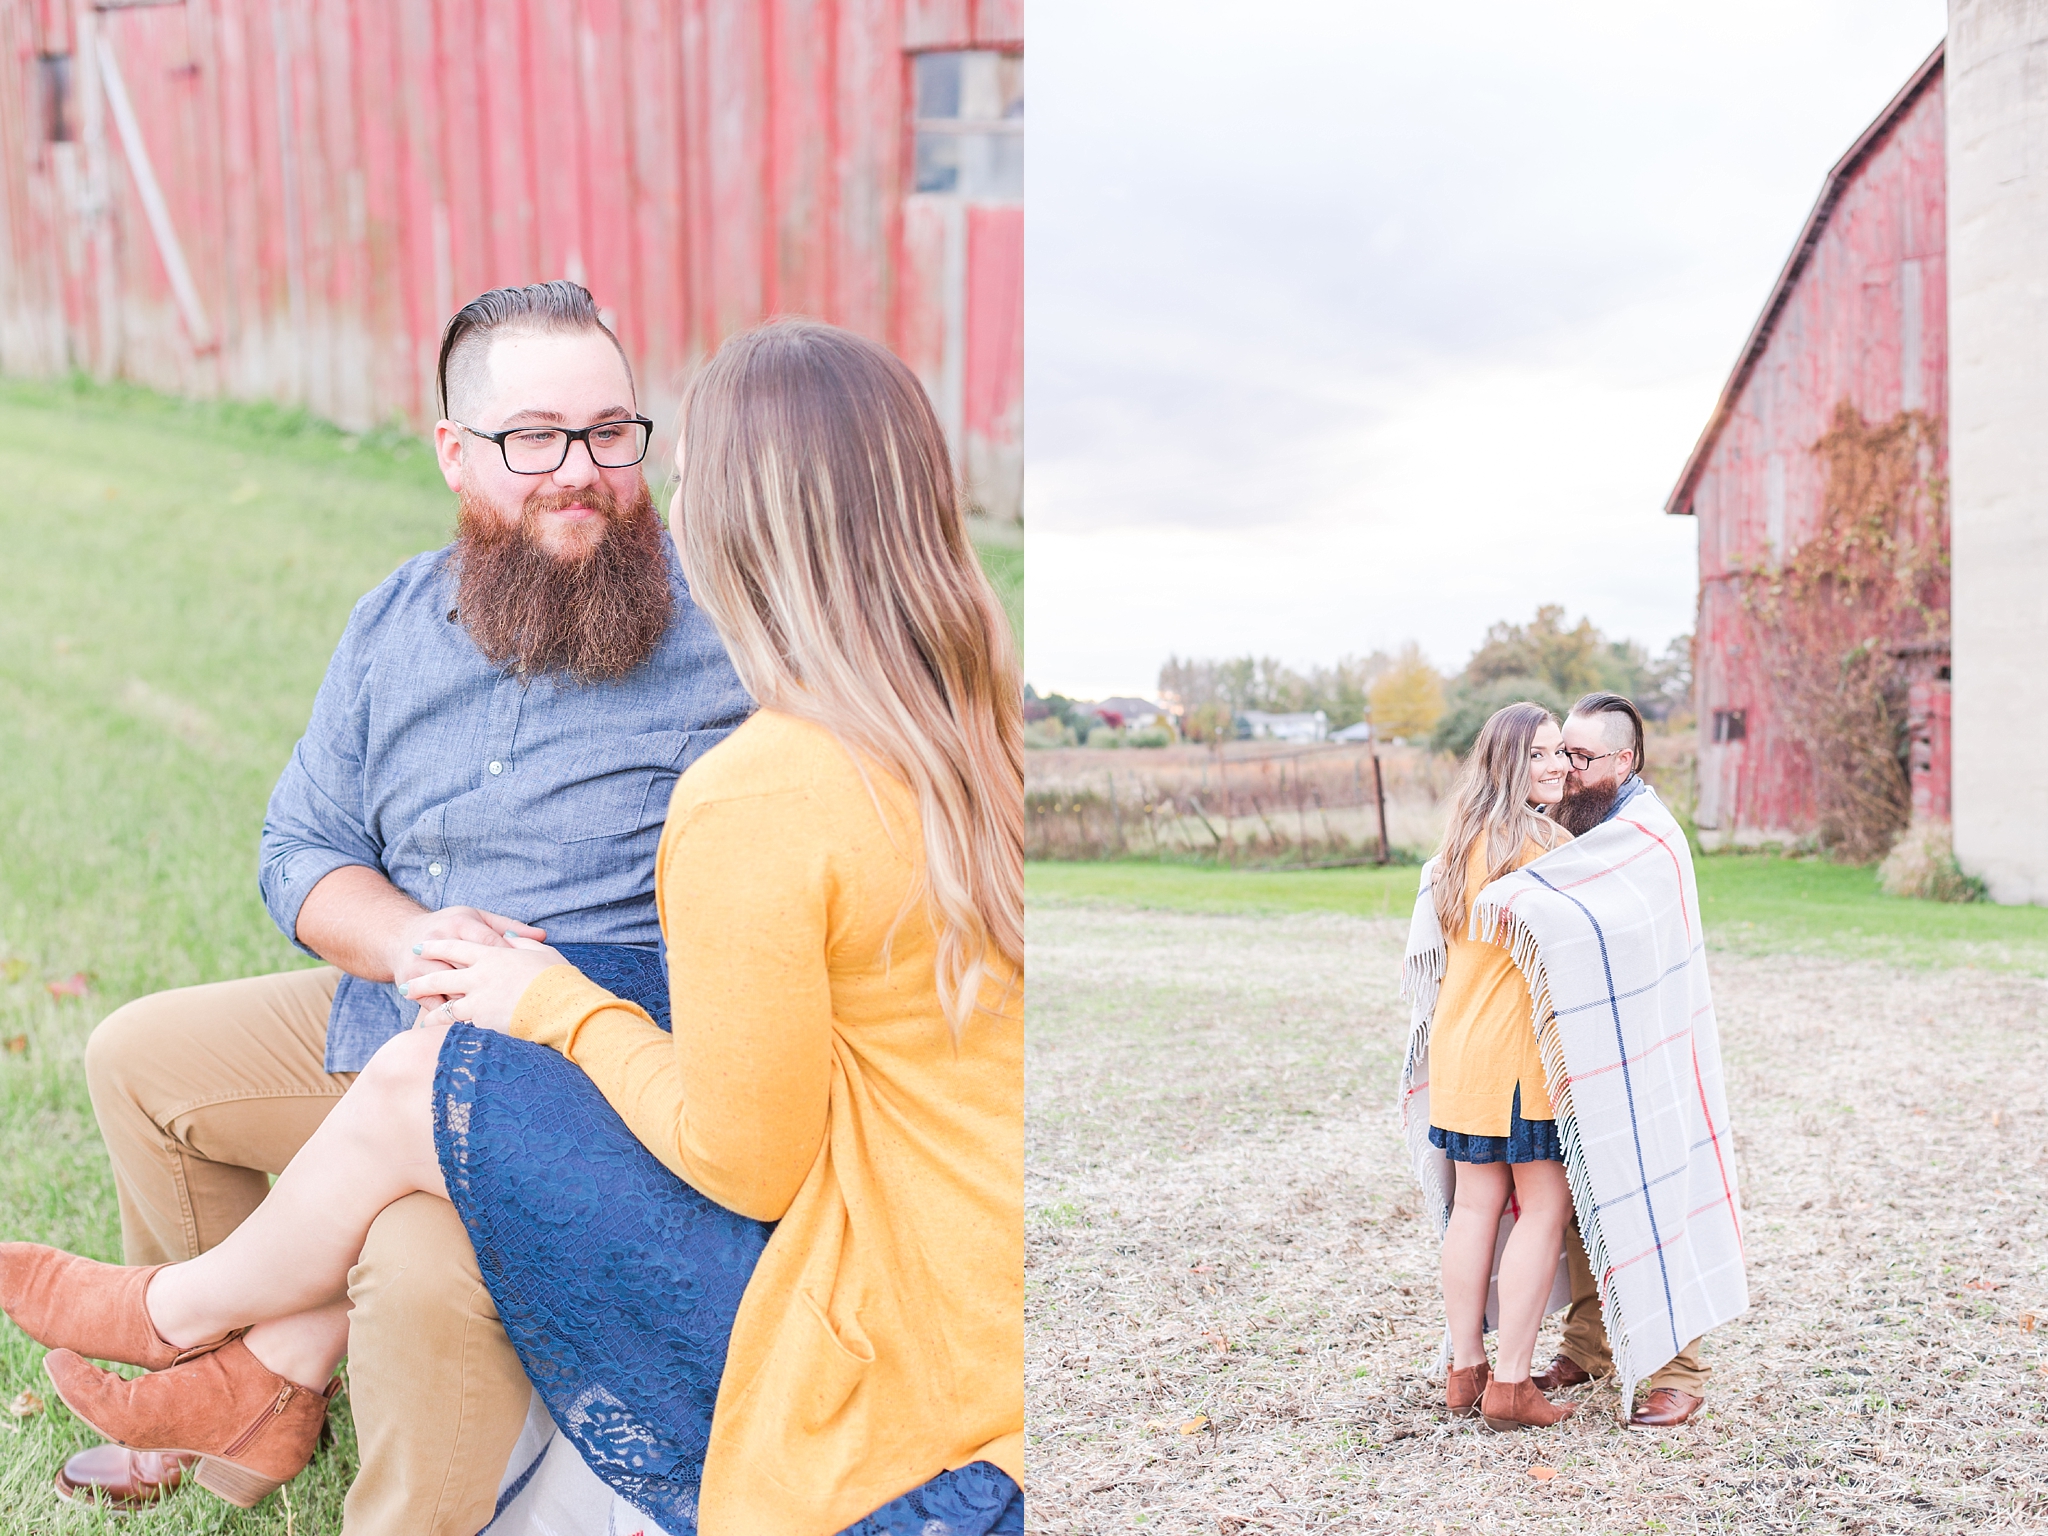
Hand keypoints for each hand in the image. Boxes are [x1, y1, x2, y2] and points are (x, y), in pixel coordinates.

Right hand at [391, 908, 546, 1006]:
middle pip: (467, 966)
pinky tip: (470, 1028)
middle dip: (492, 986)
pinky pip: (433, 1004)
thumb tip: (544, 935)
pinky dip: (450, 1017)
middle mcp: (438, 942)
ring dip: (471, 1005)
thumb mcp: (478, 919)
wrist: (401, 936)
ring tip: (495, 1021)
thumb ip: (510, 927)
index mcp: (459, 924)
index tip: (528, 978)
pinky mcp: (410, 982)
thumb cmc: (451, 927)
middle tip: (517, 1004)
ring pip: (450, 988)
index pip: (488, 942)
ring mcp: (421, 963)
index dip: (509, 960)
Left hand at [406, 936, 567, 1033]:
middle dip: (421, 981)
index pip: (456, 947)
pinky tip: (441, 1039)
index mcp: (493, 955)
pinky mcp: (483, 1025)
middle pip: (440, 977)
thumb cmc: (558, 978)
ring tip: (423, 1019)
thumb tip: (509, 938)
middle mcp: (480, 977)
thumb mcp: (542, 952)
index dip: (436, 946)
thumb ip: (522, 943)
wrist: (563, 1006)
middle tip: (406, 985)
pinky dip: (449, 1034)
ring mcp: (479, 1002)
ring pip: (445, 1008)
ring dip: (431, 1013)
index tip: (420, 947)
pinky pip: (459, 1029)